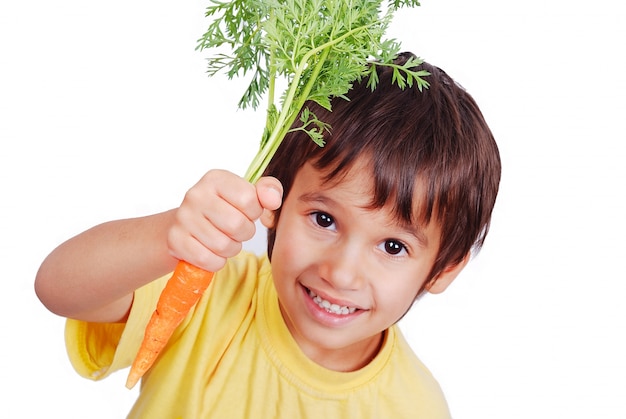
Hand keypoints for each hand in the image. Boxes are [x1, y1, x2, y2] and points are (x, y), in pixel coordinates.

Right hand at [168, 169, 282, 271]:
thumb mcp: (248, 194)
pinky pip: (208, 260)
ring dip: (231, 249)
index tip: (245, 212)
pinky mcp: (175, 240)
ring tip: (224, 239)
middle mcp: (196, 194)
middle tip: (236, 230)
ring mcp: (183, 217)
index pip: (249, 200)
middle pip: (237, 225)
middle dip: (244, 233)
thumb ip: (269, 190)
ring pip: (223, 246)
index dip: (254, 212)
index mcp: (216, 178)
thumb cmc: (224, 209)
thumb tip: (273, 200)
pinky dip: (216, 261)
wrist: (186, 226)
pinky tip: (211, 251)